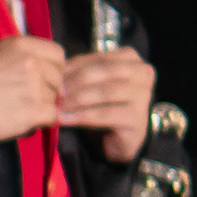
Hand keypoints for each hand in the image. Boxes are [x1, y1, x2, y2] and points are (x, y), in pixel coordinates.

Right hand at [0, 36, 66, 137]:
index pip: (58, 54)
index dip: (54, 67)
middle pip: (59, 77)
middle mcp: (33, 62)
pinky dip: (43, 120)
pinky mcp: (35, 109)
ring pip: (55, 97)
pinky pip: (52, 115)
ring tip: (22, 108)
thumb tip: (42, 64)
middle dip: (48, 88)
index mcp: (23, 45)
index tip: (43, 77)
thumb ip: (22, 55)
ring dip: (43, 105)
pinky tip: (27, 120)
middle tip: (28, 97)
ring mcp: (35, 86)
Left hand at [61, 46, 155, 161]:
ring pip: (104, 92)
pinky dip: (82, 116)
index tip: (52, 76)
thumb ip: (81, 72)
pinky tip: (65, 119)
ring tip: (58, 106)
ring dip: (77, 99)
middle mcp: (143, 72)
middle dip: (74, 81)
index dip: (73, 67)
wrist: (120, 138)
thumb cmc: (105, 105)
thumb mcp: (93, 83)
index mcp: (131, 58)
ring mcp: (143, 94)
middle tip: (55, 92)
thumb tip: (56, 69)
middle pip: (102, 72)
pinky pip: (105, 114)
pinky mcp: (137, 117)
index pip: (97, 58)